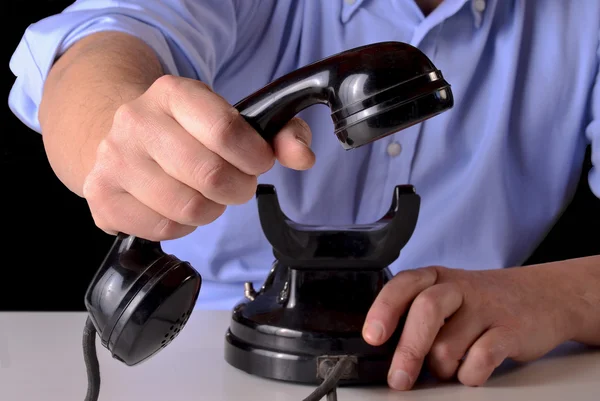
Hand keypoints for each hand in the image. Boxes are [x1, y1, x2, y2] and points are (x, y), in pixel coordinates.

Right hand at [83, 75, 314, 239]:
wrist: (120, 137)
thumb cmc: (185, 132)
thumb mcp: (231, 118)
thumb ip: (279, 132)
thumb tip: (303, 156)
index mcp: (172, 92)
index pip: (225, 130)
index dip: (255, 156)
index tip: (259, 163)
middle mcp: (136, 121)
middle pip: (210, 175)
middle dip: (238, 188)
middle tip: (237, 184)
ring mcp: (113, 160)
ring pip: (189, 208)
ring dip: (211, 208)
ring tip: (206, 194)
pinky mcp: (101, 197)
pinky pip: (164, 229)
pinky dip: (183, 225)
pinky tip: (177, 206)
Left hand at [362, 265, 581, 389]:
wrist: (542, 296)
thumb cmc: (481, 303)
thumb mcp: (446, 296)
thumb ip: (416, 314)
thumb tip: (382, 351)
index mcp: (435, 278)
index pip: (402, 286)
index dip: (383, 310)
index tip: (373, 337)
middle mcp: (458, 288)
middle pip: (425, 312)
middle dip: (408, 350)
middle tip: (399, 379)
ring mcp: (485, 307)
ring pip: (448, 346)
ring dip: (443, 369)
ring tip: (451, 366)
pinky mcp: (511, 330)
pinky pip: (481, 360)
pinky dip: (470, 375)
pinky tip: (472, 371)